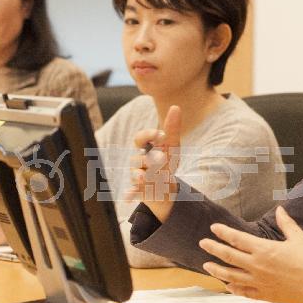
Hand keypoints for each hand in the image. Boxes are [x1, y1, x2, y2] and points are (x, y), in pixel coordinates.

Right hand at [127, 105, 181, 221]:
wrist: (164, 188)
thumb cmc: (166, 164)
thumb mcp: (172, 147)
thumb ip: (172, 128)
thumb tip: (175, 107)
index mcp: (146, 149)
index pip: (140, 138)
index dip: (148, 135)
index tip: (161, 134)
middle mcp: (139, 162)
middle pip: (138, 158)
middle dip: (149, 158)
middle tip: (161, 158)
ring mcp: (137, 176)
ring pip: (136, 175)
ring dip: (140, 176)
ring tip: (144, 178)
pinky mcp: (138, 190)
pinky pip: (131, 192)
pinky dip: (129, 194)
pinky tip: (128, 196)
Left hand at [197, 205, 302, 302]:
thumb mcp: (299, 238)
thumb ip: (286, 224)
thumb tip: (280, 210)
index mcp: (265, 250)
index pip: (237, 239)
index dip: (223, 232)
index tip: (213, 227)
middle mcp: (258, 267)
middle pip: (228, 257)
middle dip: (214, 249)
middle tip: (203, 243)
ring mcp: (260, 284)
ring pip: (231, 277)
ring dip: (217, 271)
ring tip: (207, 266)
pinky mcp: (266, 297)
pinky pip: (244, 293)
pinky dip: (233, 288)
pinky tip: (228, 285)